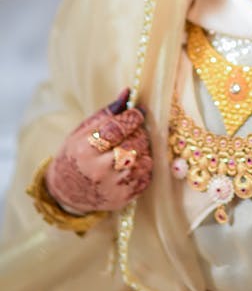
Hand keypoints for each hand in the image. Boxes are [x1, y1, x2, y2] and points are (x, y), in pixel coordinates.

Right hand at [46, 88, 152, 213]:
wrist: (65, 192)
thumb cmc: (75, 155)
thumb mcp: (82, 131)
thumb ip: (107, 112)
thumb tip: (128, 92)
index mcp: (86, 149)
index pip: (117, 128)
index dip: (133, 116)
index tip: (139, 111)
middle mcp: (100, 170)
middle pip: (134, 142)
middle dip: (139, 132)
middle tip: (134, 129)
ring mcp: (113, 186)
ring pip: (144, 158)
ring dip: (142, 148)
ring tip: (131, 145)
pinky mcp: (124, 198)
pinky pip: (146, 174)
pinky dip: (144, 164)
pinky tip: (133, 162)